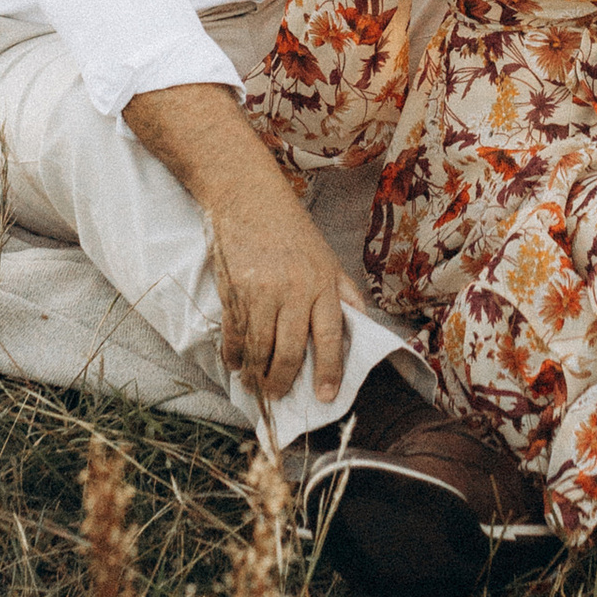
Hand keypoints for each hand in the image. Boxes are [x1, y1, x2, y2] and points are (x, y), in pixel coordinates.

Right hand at [123, 83, 352, 406]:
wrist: (249, 199)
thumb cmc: (293, 230)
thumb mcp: (327, 257)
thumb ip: (344, 292)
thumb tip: (362, 323)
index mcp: (323, 286)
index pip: (330, 339)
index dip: (328, 372)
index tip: (325, 398)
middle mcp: (294, 293)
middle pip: (289, 352)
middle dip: (283, 382)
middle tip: (279, 396)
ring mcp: (261, 293)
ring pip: (259, 350)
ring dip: (256, 375)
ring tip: (256, 386)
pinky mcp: (234, 292)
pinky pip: (234, 334)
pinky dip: (233, 355)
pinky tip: (236, 364)